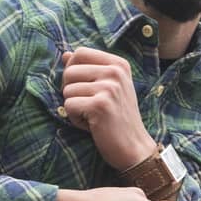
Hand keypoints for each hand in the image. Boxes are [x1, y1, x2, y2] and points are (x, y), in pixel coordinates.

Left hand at [61, 48, 154, 170]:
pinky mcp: (100, 105)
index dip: (72, 70)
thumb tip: (65, 54)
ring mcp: (109, 88)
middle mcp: (115, 72)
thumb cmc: (117, 118)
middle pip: (69, 71)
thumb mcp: (108, 88)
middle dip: (71, 91)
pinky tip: (92, 125)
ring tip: (93, 116)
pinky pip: (68, 106)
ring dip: (74, 108)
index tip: (83, 88)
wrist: (134, 147)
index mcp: (119, 64)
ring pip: (67, 90)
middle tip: (88, 106)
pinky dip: (75, 119)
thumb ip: (88, 69)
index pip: (80, 53)